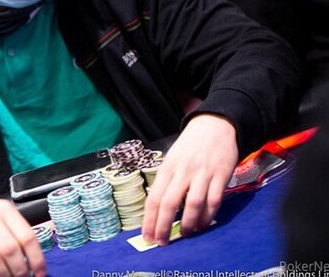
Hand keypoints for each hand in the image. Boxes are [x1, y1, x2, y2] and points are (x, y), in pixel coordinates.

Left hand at [142, 114, 238, 244]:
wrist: (215, 126)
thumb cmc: (190, 145)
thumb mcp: (172, 159)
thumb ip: (167, 181)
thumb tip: (158, 209)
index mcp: (167, 168)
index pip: (154, 197)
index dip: (149, 219)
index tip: (147, 236)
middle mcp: (182, 171)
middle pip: (169, 203)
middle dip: (163, 226)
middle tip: (162, 242)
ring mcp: (202, 174)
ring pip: (192, 204)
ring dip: (187, 223)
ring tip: (184, 234)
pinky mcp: (220, 176)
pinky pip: (213, 201)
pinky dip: (207, 216)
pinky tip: (202, 225)